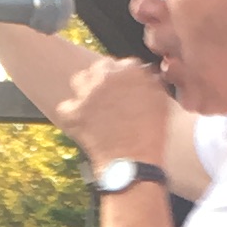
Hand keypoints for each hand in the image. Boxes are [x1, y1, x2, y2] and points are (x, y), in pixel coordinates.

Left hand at [56, 53, 177, 171]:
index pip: (122, 64)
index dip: (122, 77)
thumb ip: (150, 82)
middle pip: (99, 68)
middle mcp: (108, 76)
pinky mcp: (75, 112)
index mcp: (131, 71)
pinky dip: (71, 115)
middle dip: (102, 80)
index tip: (123, 87)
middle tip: (106, 97)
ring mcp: (89, 93)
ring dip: (84, 90)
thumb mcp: (161, 101)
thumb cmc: (153, 135)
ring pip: (79, 80)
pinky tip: (80, 123)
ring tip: (91, 106)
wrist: (136, 161)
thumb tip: (146, 76)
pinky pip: (65, 107)